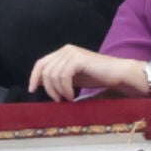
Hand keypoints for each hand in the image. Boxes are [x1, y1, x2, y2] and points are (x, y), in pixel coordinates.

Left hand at [30, 44, 147, 100]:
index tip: (32, 90)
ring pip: (53, 75)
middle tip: (58, 100)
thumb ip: (58, 77)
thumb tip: (39, 83)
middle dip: (48, 88)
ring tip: (68, 98)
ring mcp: (72, 53)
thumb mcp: (72, 77)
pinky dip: (65, 89)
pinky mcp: (78, 59)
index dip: (34, 77)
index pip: (41, 63)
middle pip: (45, 70)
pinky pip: (63, 76)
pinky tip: (72, 96)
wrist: (117, 73)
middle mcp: (66, 49)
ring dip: (58, 91)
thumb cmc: (97, 76)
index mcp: (63, 52)